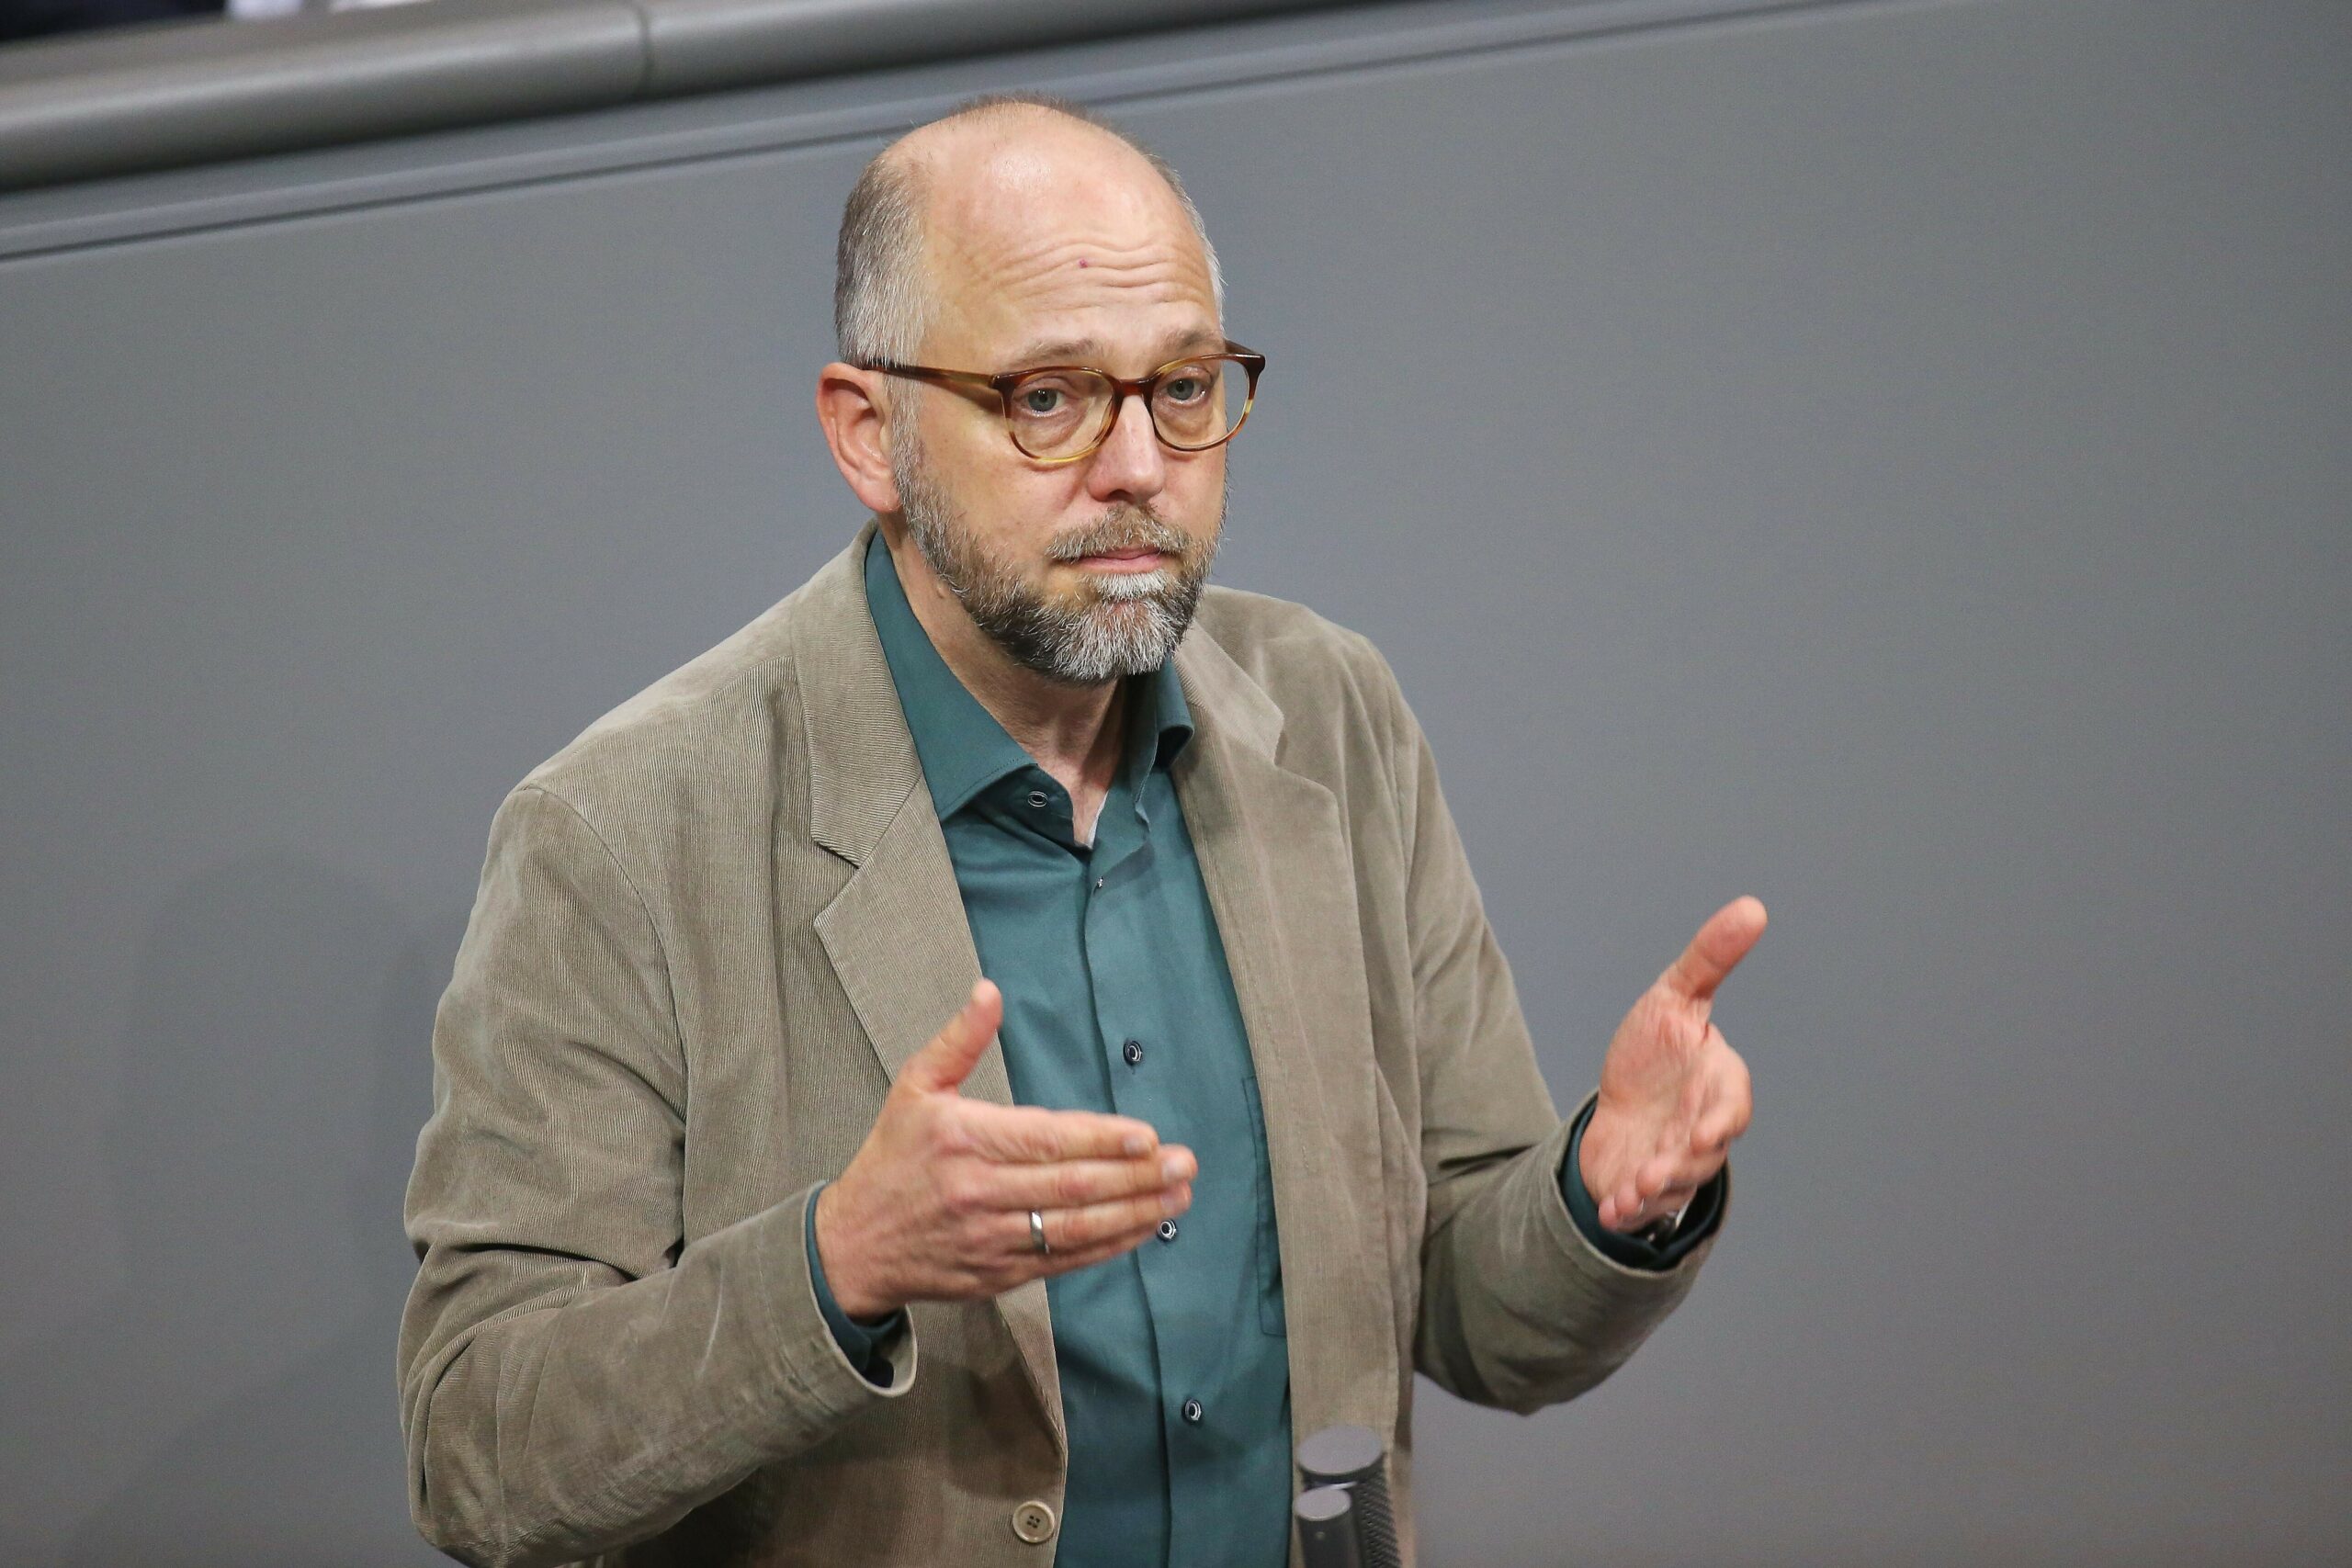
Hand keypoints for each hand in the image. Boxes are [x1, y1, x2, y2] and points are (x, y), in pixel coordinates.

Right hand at [813, 979, 1195, 1318]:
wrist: (854, 1244)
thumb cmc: (890, 1160)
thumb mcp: (914, 1087)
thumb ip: (960, 1039)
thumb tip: (990, 992)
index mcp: (964, 1140)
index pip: (1047, 1140)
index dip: (1103, 1139)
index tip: (1148, 1135)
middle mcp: (980, 1192)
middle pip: (1073, 1185)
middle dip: (1136, 1176)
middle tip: (1183, 1164)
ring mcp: (992, 1238)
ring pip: (1076, 1228)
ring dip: (1135, 1213)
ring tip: (1177, 1196)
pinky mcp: (1001, 1272)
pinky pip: (1066, 1260)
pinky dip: (1109, 1246)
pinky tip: (1143, 1227)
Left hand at [1577, 896, 1764, 1233]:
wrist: (1619, 1102)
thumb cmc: (1656, 1049)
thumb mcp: (1675, 997)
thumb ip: (1710, 958)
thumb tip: (1752, 907)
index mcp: (1717, 1086)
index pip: (1731, 1106)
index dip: (1722, 1120)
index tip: (1706, 1130)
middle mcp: (1702, 1130)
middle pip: (1704, 1156)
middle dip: (1685, 1165)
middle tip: (1660, 1170)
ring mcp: (1675, 1163)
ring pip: (1675, 1186)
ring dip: (1653, 1190)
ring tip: (1630, 1189)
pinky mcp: (1643, 1188)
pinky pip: (1642, 1207)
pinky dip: (1628, 1210)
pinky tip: (1612, 1209)